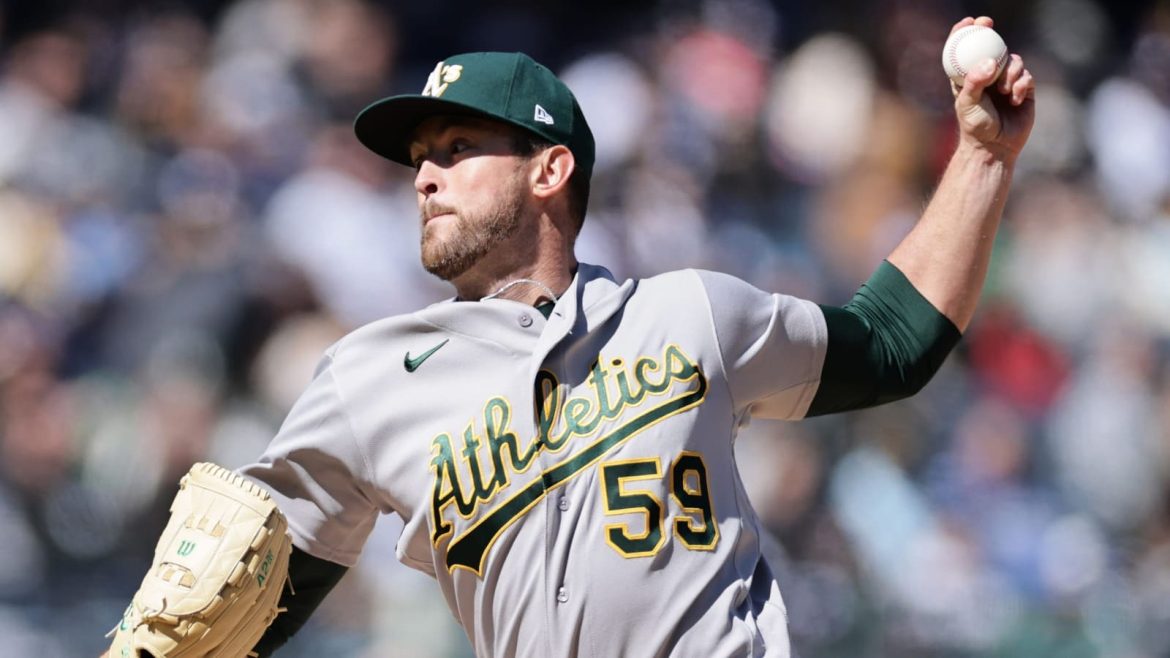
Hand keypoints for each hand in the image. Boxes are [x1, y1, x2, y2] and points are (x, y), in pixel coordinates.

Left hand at [949, 16, 1034, 161]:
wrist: (995, 147)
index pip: (966, 51)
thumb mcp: (967, 104)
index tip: (969, 22)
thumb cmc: (976, 127)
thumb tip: (990, 62)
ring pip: (1013, 60)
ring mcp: (1007, 82)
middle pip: (992, 48)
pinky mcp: (1024, 90)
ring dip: (1010, 71)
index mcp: (969, 78)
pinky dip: (1022, 85)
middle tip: (989, 24)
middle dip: (991, 34)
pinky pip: (1027, 76)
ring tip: (1004, 91)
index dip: (966, 33)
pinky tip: (1016, 100)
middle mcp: (988, 77)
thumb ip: (974, 82)